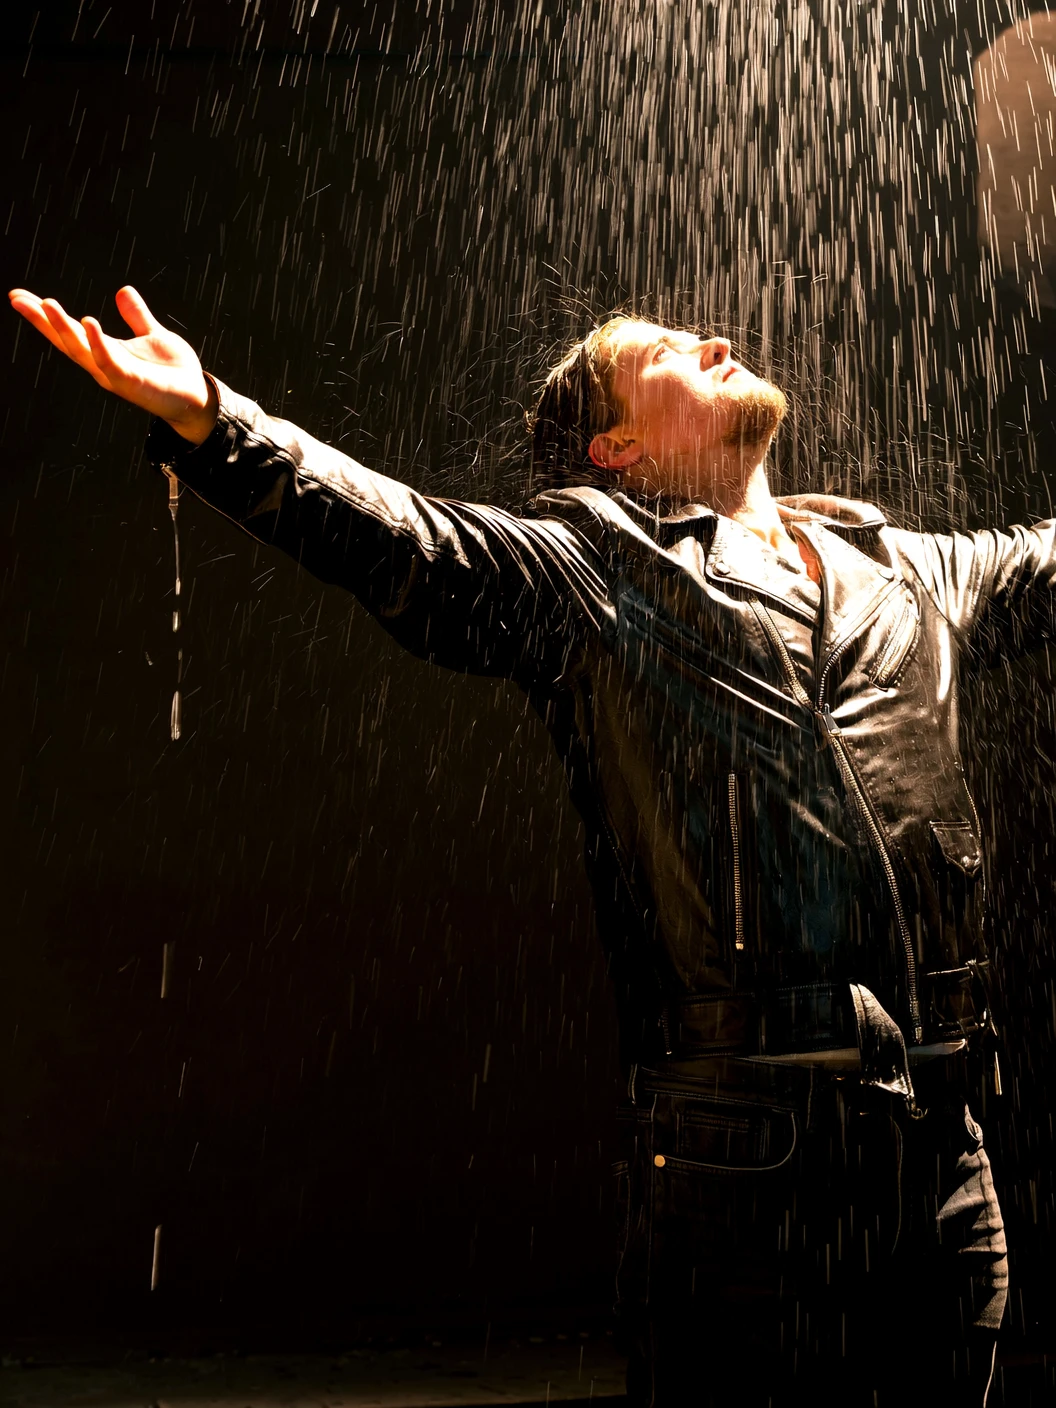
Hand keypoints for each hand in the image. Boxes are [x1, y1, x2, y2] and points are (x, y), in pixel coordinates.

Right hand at [8, 285, 217, 444]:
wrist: (198, 396)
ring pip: (82, 351)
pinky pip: (110, 363)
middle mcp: (104, 364)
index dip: (43, 315)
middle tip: (19, 299)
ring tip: (47, 305)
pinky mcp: (132, 383)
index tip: (18, 295)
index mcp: (105, 350)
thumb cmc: (174, 371)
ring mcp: (115, 375)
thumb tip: (123, 291)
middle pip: (66, 340)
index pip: (69, 330)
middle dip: (42, 320)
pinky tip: (89, 323)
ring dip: (63, 329)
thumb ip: (137, 316)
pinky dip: (98, 345)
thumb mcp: (153, 335)